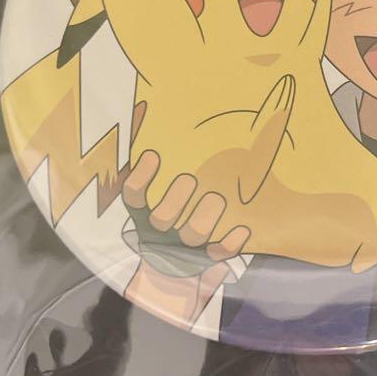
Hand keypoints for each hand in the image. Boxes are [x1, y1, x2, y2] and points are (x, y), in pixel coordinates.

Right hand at [123, 150, 249, 283]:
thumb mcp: (161, 182)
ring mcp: (184, 247)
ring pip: (192, 235)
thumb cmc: (177, 205)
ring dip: (203, 216)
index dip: (140, 178)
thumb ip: (153, 151)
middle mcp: (162, 231)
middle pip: (162, 218)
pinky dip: (230, 242)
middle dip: (175, 199)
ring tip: (216, 198)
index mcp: (145, 211)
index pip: (133, 195)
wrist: (180, 268)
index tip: (153, 155)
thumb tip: (147, 107)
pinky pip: (219, 253)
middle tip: (188, 179)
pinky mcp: (207, 260)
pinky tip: (243, 228)